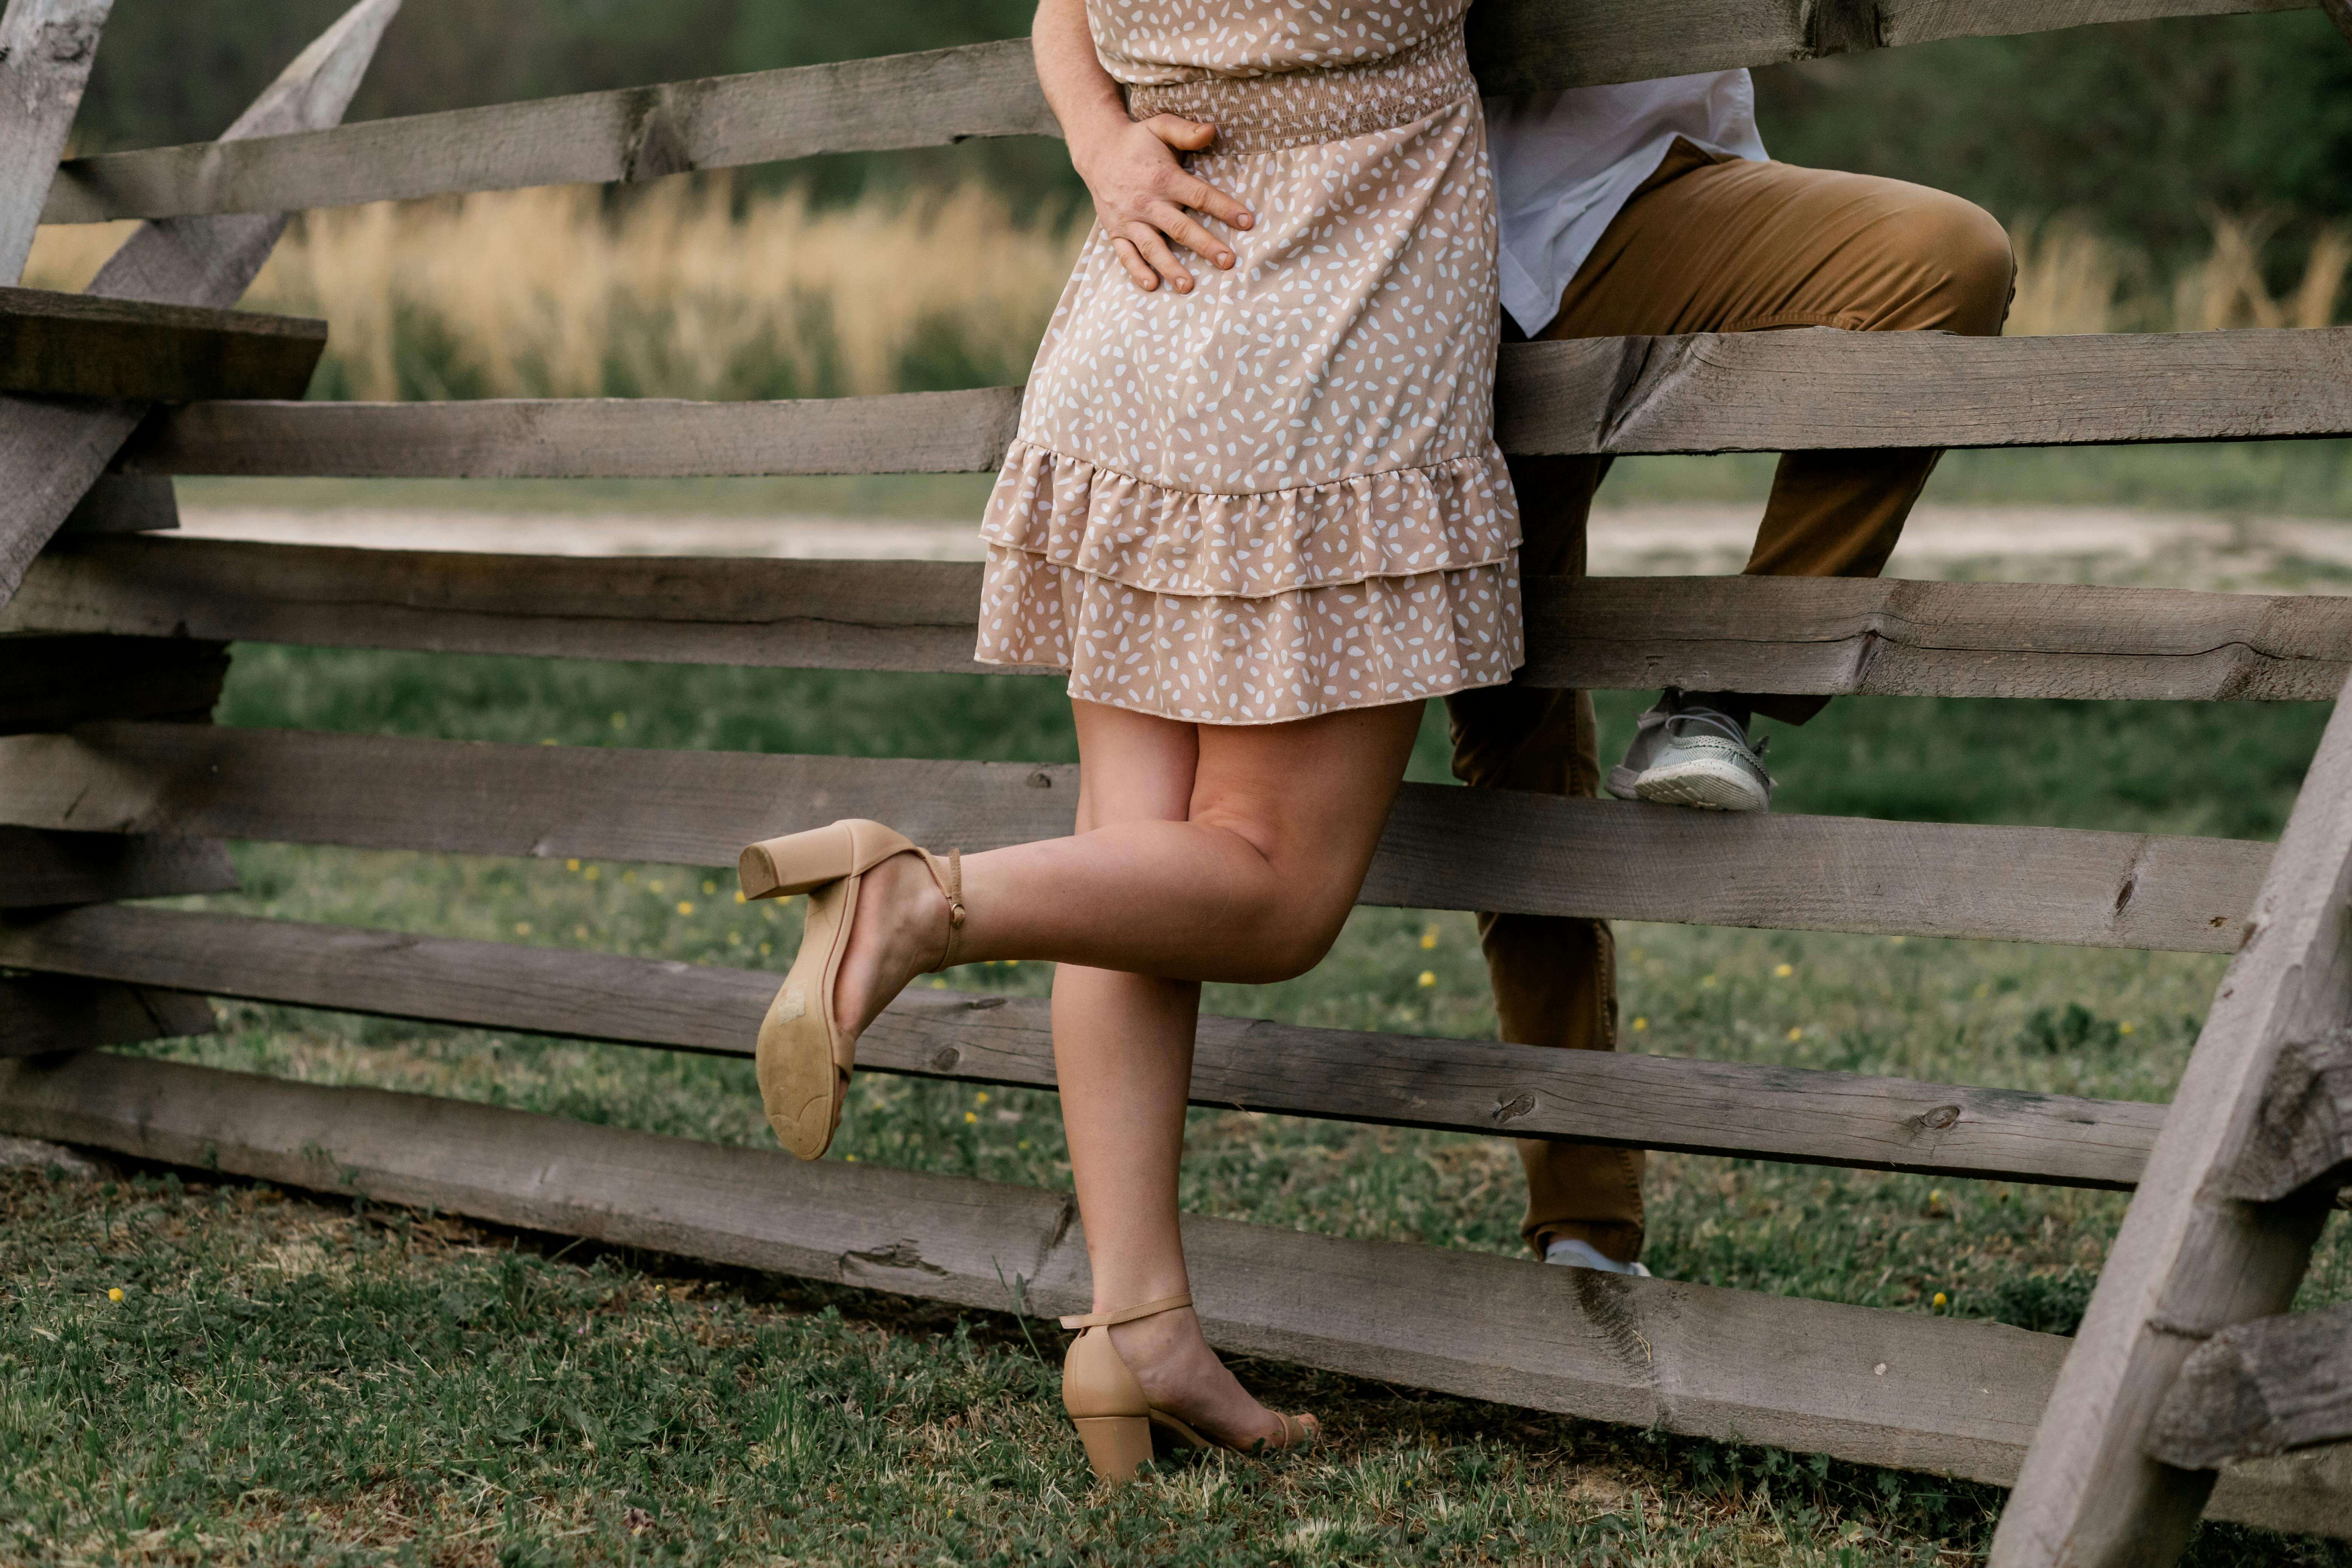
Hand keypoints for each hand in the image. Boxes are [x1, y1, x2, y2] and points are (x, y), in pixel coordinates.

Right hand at [1068, 112, 1254, 292]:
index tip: (1247, 222)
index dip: (1224, 208)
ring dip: (1170, 268)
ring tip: (1189, 286)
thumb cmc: (1137, 140)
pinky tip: (1153, 285)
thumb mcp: (1160, 126)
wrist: (1097, 151)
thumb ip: (1186, 131)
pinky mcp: (1116, 231)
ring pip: (1152, 247)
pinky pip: (1126, 255)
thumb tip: (1213, 130)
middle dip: (1205, 246)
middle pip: (1180, 228)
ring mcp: (1130, 220)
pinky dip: (1137, 271)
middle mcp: (1147, 202)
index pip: (1199, 195)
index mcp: (1163, 177)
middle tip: (1228, 262)